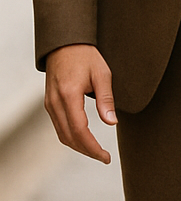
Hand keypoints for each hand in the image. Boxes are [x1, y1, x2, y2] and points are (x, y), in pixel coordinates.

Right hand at [44, 44, 116, 163]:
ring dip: (78, 146)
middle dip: (87, 151)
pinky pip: (58, 126)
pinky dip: (71, 137)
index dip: (93, 147)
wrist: (64, 43)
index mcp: (69, 95)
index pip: (79, 131)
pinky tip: (84, 139)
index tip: (106, 156)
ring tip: (96, 151)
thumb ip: (106, 99)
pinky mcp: (49, 103)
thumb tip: (112, 123)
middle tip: (104, 157)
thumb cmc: (86, 56)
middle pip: (69, 137)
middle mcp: (55, 102)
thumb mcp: (102, 74)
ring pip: (62, 134)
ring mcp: (49, 103)